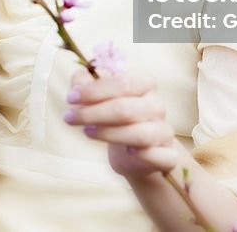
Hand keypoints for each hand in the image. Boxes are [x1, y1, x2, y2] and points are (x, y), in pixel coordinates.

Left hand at [64, 66, 179, 179]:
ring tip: (87, 132)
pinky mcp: (168, 156)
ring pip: (141, 134)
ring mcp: (164, 131)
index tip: (70, 98)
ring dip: (109, 133)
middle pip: (126, 109)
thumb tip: (77, 79)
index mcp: (144, 84)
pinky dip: (145, 154)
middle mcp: (157, 106)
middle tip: (69, 118)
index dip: (94, 90)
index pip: (122, 83)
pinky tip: (128, 152)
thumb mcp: (98, 98)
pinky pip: (161, 156)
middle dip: (93, 113)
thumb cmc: (114, 119)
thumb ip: (84, 84)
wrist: (134, 155)